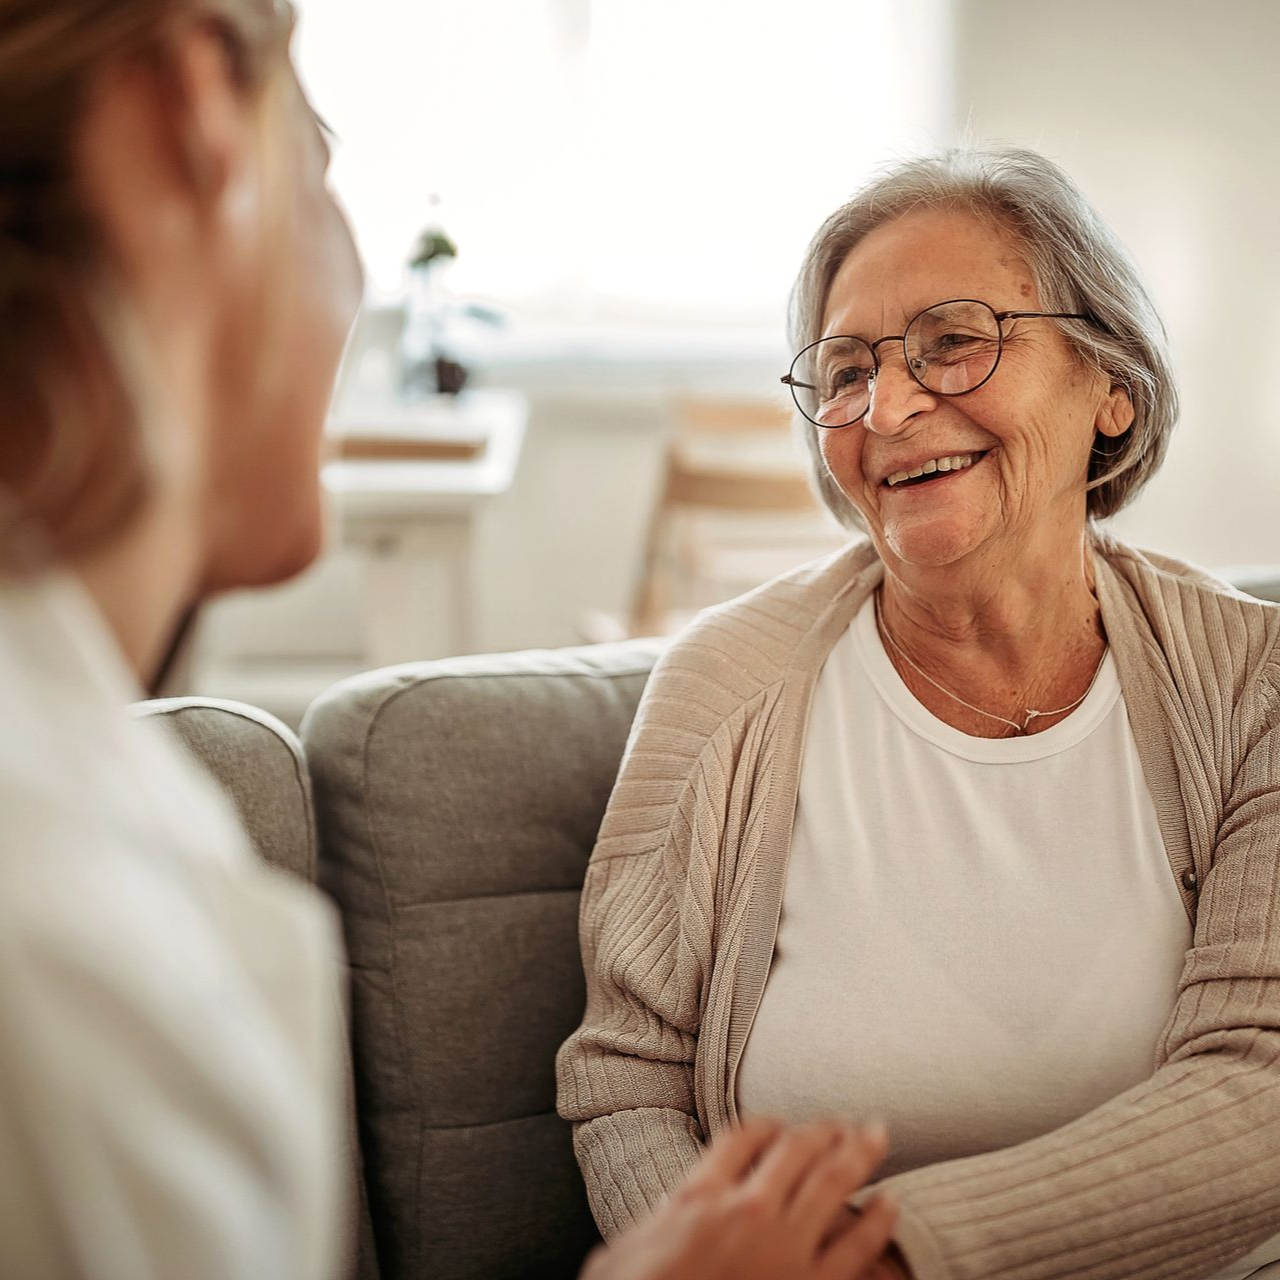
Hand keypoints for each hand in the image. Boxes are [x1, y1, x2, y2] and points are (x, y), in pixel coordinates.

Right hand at [582, 1118, 897, 1279]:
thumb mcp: (625, 1250)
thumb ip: (657, 1222)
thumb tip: (663, 1217)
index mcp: (699, 1195)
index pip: (743, 1135)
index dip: (766, 1124)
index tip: (778, 1125)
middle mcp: (746, 1210)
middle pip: (796, 1148)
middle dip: (824, 1130)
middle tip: (844, 1122)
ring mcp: (784, 1248)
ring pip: (832, 1183)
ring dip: (859, 1154)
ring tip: (876, 1136)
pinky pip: (857, 1246)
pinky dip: (878, 1220)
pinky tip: (891, 1203)